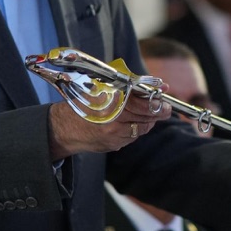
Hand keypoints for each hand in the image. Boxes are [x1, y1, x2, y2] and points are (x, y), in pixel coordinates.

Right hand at [47, 91, 163, 158]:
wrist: (65, 127)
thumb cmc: (84, 102)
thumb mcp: (104, 88)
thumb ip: (132, 86)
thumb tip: (162, 87)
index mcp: (110, 100)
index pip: (142, 101)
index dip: (156, 100)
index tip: (164, 99)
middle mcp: (113, 118)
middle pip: (146, 115)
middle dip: (159, 112)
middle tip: (166, 108)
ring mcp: (114, 134)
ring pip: (142, 127)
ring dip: (147, 121)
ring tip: (146, 115)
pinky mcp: (114, 144)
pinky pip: (133, 137)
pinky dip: (135, 130)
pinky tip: (129, 124)